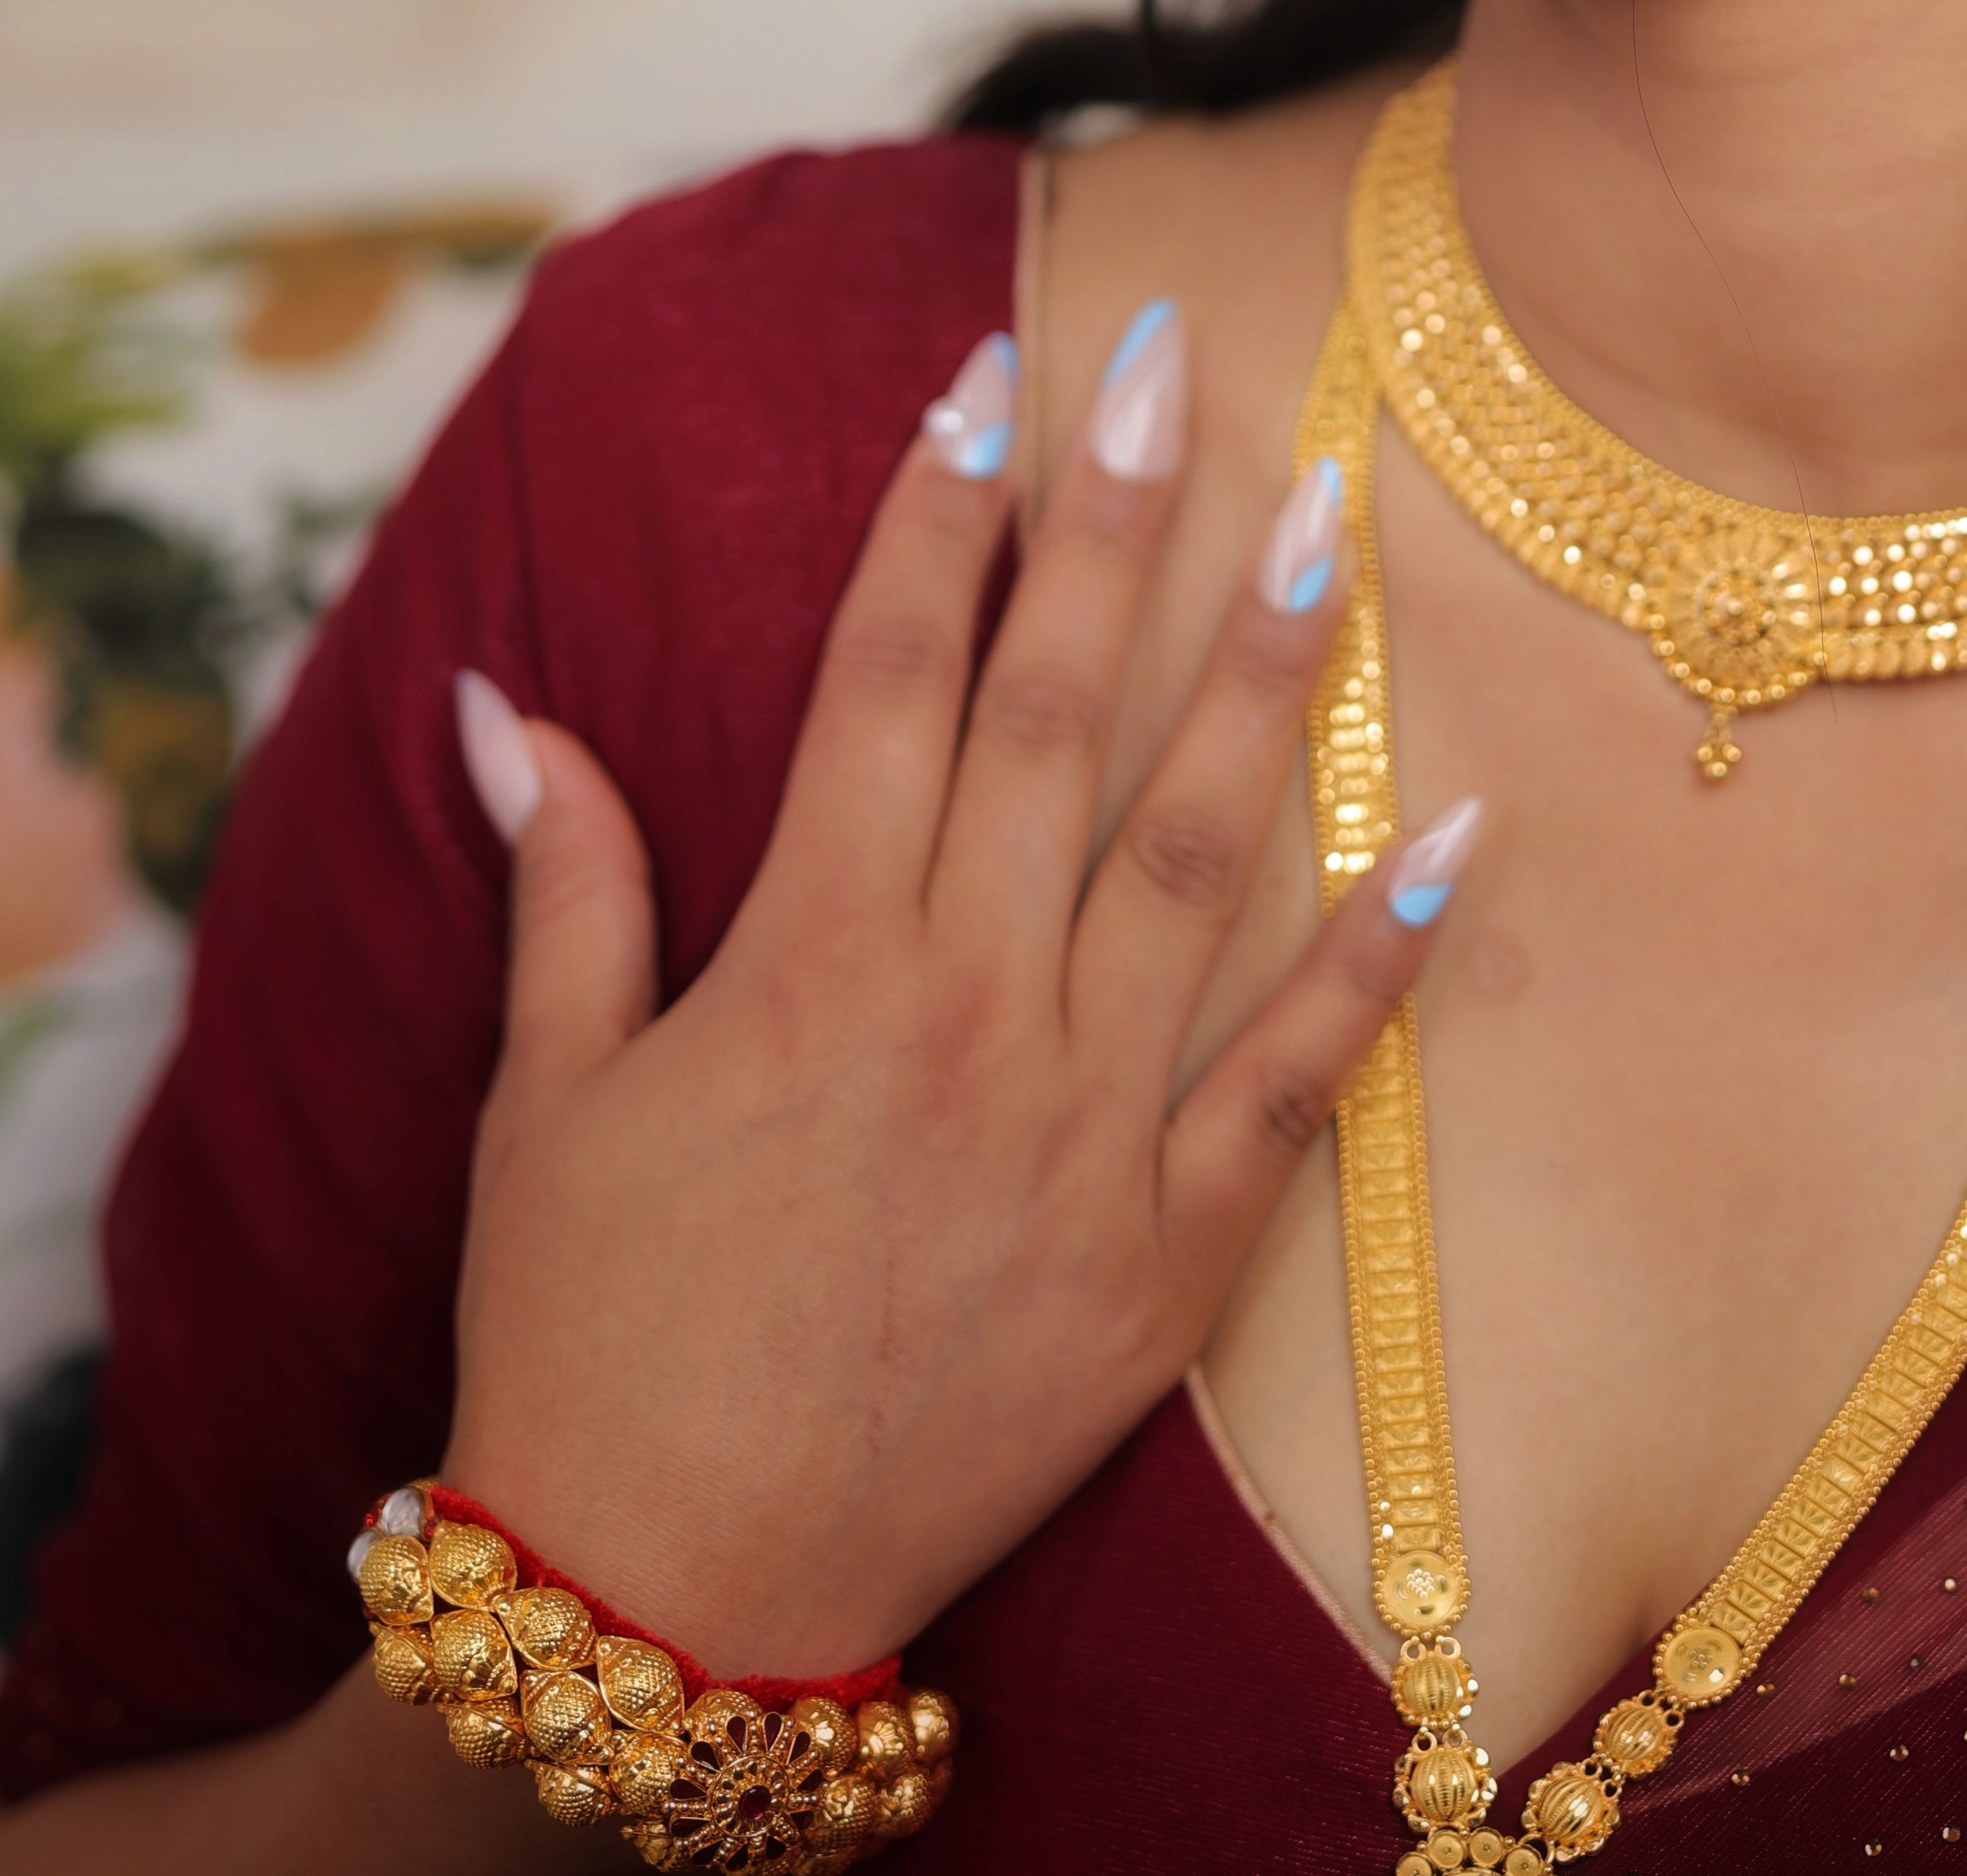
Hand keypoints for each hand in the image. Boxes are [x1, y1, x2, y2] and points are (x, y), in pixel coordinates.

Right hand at [441, 311, 1473, 1672]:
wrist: (661, 1603)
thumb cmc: (586, 1334)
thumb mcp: (546, 1098)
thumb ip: (565, 883)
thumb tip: (506, 700)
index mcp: (806, 959)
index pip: (885, 678)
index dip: (934, 518)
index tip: (988, 380)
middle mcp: (954, 1011)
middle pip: (1050, 718)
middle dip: (1109, 526)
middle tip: (1171, 364)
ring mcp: (1073, 1127)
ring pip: (1191, 853)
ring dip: (1265, 678)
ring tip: (1333, 522)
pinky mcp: (1157, 1249)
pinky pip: (1293, 1078)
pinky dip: (1381, 957)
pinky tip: (1460, 832)